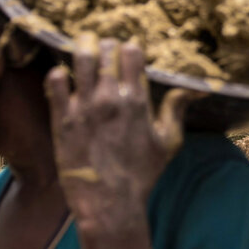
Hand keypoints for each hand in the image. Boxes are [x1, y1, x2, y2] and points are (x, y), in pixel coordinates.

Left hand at [45, 36, 198, 226]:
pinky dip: (59, 75)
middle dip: (106, 45)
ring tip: (83, 48)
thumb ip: (175, 110)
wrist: (110, 204)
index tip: (127, 52)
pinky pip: (55, 82)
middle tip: (103, 50)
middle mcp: (110, 98)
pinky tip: (63, 77)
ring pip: (80, 58)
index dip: (130, 48)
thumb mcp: (168, 142)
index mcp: (137, 100)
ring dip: (82, 48)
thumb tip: (193, 90)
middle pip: (105, 49)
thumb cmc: (142, 175)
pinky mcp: (62, 119)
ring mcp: (84, 107)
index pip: (132, 52)